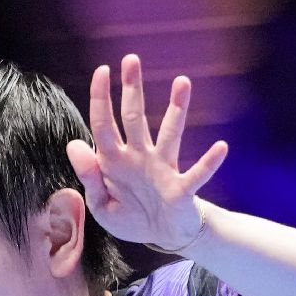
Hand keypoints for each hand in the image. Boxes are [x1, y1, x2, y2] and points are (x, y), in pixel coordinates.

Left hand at [65, 54, 228, 252]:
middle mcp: (140, 157)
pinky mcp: (181, 189)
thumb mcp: (101, 205)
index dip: (100, 99)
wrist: (162, 236)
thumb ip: (88, 177)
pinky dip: (208, 163)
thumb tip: (74, 144)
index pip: (104, 125)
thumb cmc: (131, 217)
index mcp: (115, 161)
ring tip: (183, 82)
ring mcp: (163, 169)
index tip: (102, 71)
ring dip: (177, 109)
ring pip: (170, 134)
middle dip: (132, 90)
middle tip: (131, 59)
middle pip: (134, 118)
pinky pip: (197, 174)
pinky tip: (221, 148)